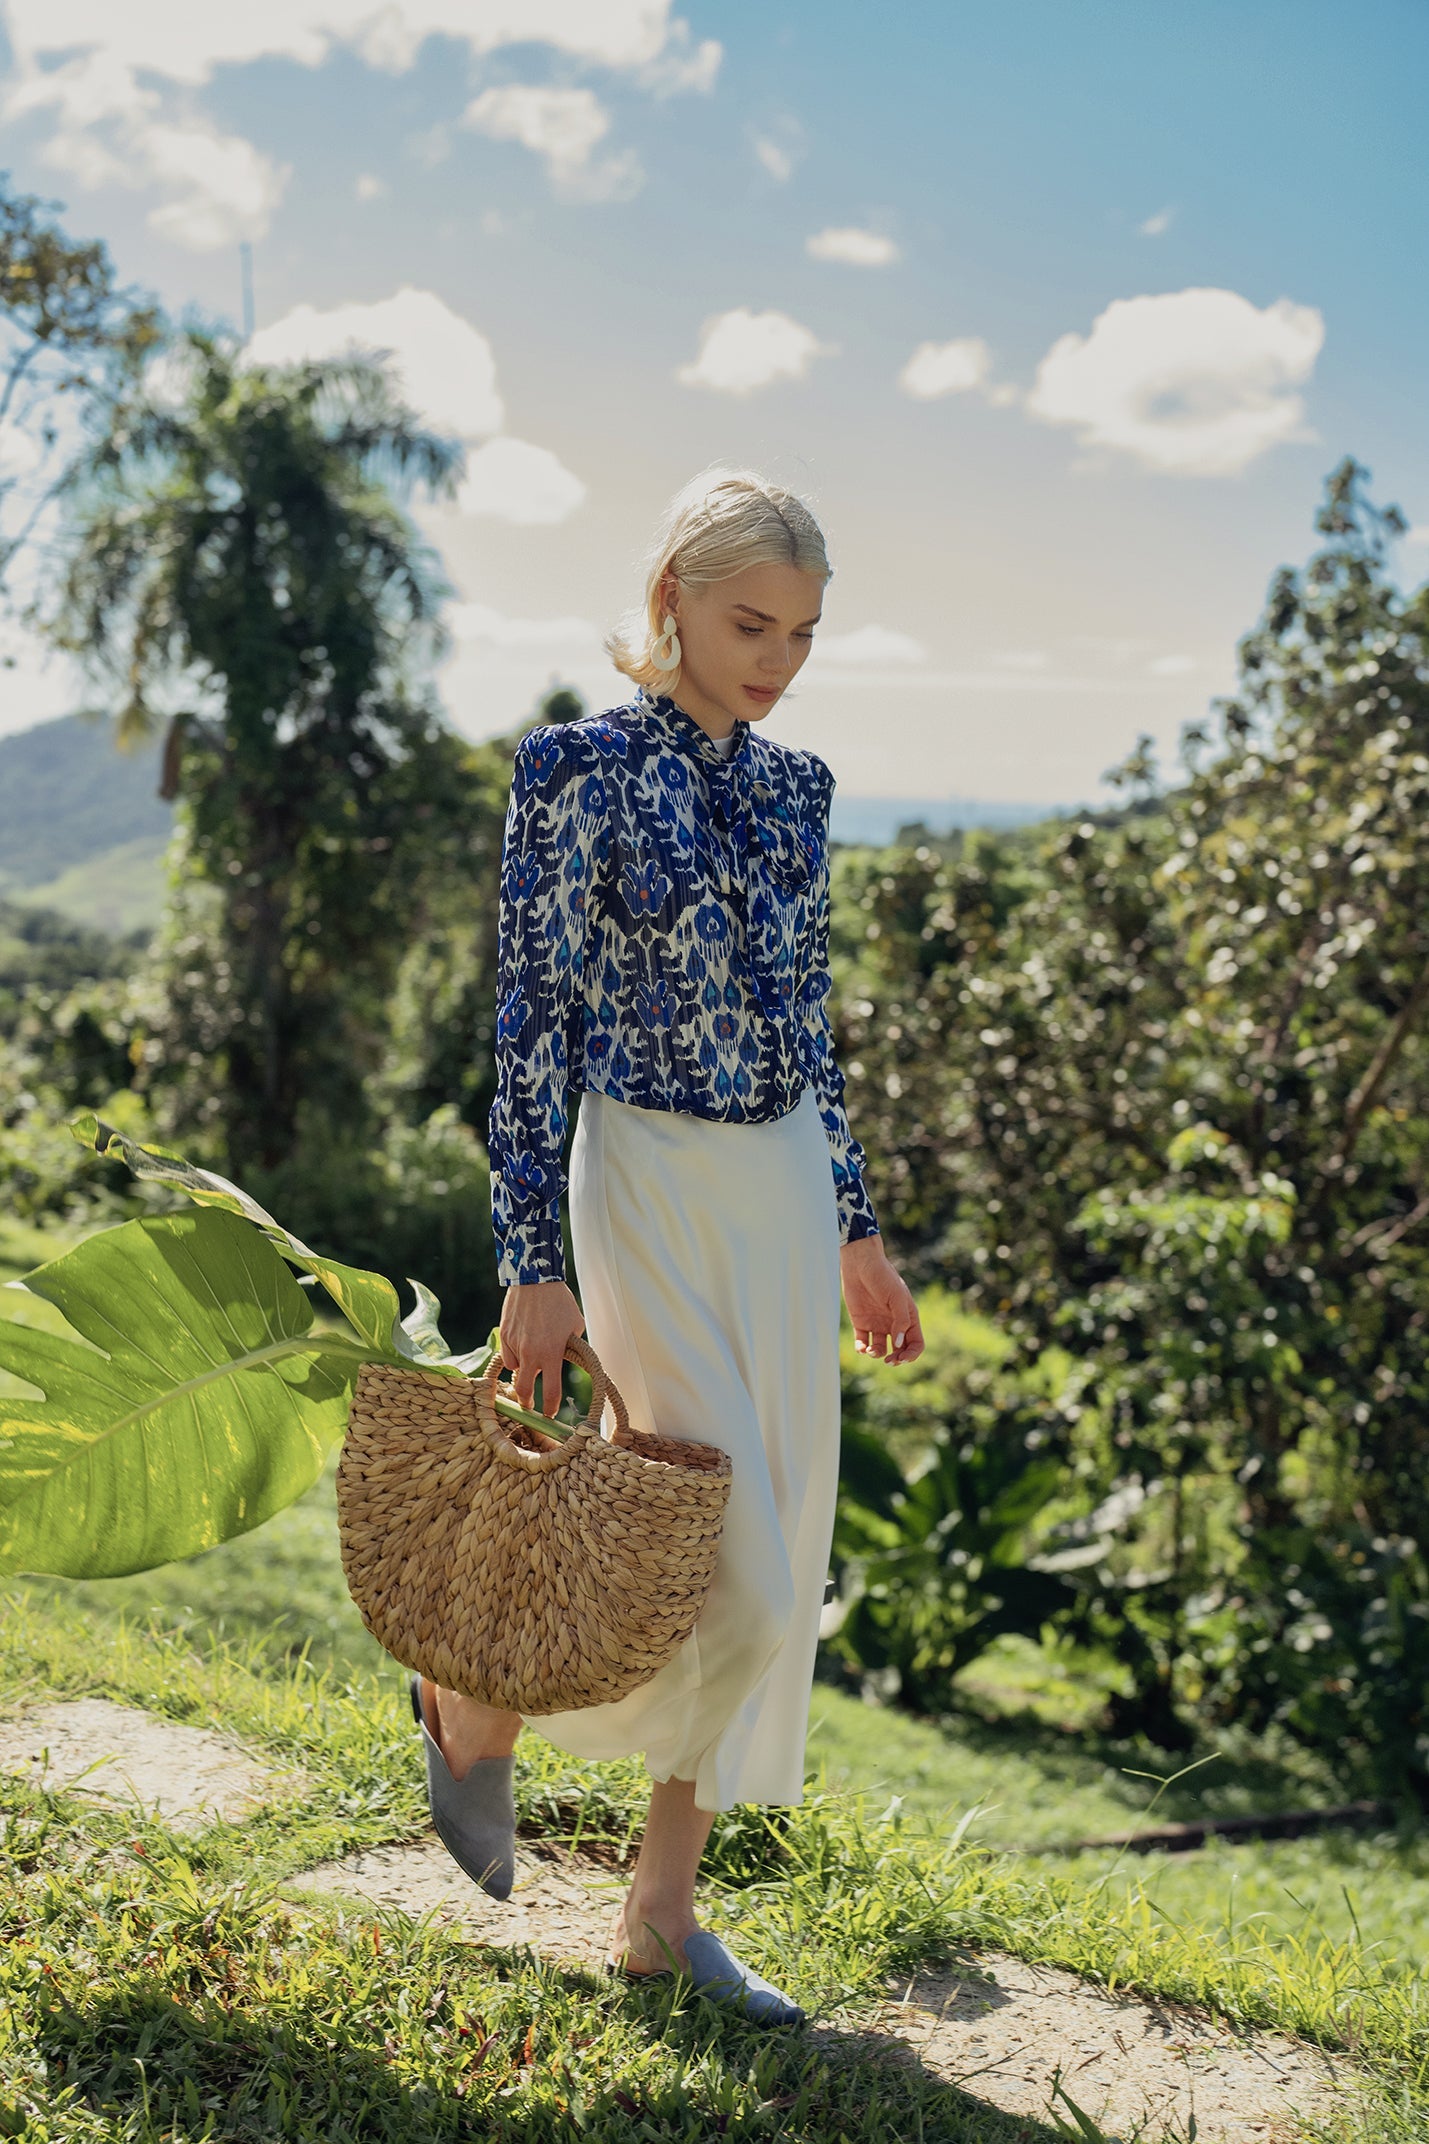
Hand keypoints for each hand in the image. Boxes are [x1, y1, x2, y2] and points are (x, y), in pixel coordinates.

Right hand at [498, 1280, 585, 1417]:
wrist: (535, 1280)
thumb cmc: (560, 1302)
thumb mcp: (575, 1326)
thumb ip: (571, 1347)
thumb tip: (567, 1359)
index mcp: (552, 1354)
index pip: (551, 1392)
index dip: (551, 1408)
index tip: (551, 1415)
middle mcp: (531, 1353)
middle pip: (523, 1391)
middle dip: (526, 1404)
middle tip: (530, 1406)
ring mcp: (514, 1345)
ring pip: (515, 1370)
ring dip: (523, 1371)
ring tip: (531, 1360)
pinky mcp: (504, 1336)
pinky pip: (508, 1355)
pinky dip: (514, 1356)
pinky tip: (522, 1345)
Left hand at [840, 1235, 923, 1364]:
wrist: (860, 1265)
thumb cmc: (883, 1277)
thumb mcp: (897, 1297)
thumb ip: (900, 1320)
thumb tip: (898, 1343)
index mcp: (908, 1318)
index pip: (915, 1343)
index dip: (911, 1354)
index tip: (902, 1358)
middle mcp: (894, 1323)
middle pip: (899, 1349)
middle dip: (896, 1359)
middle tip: (889, 1361)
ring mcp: (877, 1324)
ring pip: (881, 1349)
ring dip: (877, 1355)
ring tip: (872, 1351)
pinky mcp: (861, 1322)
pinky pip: (863, 1342)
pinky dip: (862, 1349)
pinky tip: (862, 1348)